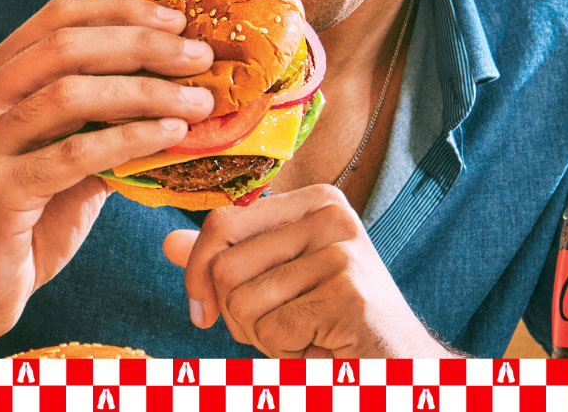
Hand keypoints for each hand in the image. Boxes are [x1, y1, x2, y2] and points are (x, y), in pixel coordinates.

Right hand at [0, 0, 215, 355]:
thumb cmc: (28, 218)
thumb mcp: (65, 153)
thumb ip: (102, 116)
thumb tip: (179, 82)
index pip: (57, 17)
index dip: (120, 11)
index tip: (176, 20)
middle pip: (66, 45)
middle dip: (142, 44)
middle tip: (199, 57)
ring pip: (71, 93)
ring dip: (146, 92)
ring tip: (197, 102)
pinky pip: (75, 153)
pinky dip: (131, 138)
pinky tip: (169, 138)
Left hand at [163, 185, 450, 357]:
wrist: (401, 366)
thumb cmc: (331, 325)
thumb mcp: (274, 284)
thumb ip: (224, 261)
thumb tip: (167, 243)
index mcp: (314, 200)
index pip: (220, 223)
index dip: (198, 275)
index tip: (203, 312)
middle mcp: (331, 213)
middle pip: (225, 265)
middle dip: (234, 314)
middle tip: (278, 328)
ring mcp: (344, 251)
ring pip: (243, 300)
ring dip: (262, 337)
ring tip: (305, 335)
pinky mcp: (349, 294)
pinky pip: (273, 329)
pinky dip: (286, 353)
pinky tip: (322, 348)